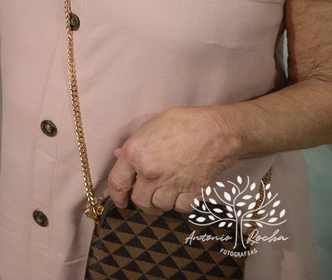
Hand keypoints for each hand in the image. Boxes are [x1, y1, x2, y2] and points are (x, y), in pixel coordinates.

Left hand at [107, 107, 236, 214]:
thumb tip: (118, 155)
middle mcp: (150, 173)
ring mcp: (171, 185)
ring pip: (159, 206)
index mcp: (135, 154)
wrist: (215, 131)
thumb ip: (132, 145)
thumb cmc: (182, 123)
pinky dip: (179, 204)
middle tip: (146, 196)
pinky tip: (180, 194)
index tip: (120, 201)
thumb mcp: (150, 127)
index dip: (117, 195)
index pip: (117, 183)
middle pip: (139, 200)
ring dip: (160, 202)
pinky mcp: (192, 193)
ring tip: (164, 193)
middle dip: (141, 201)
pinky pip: (180, 208)